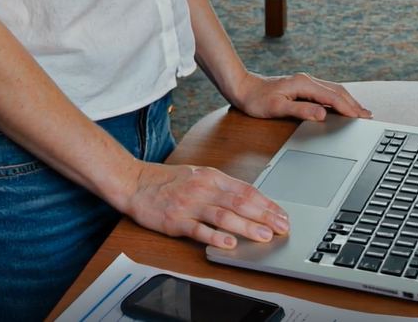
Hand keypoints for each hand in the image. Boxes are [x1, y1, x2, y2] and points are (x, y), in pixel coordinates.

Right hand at [123, 161, 290, 249]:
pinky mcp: (176, 220)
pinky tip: (228, 243)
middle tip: (282, 227)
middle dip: (264, 216)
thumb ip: (221, 187)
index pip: (246, 190)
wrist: (136, 182)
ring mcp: (190, 204)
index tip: (282, 214)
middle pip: (239, 202)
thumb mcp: (198, 175)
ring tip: (264, 236)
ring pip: (223, 215)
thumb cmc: (167, 180)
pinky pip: (198, 229)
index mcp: (211, 177)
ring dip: (246, 226)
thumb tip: (248, 199)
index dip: (266, 203)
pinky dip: (214, 236)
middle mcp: (203, 188)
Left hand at [230, 71, 371, 123]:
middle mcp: (307, 80)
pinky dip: (338, 98)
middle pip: (337, 91)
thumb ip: (300, 110)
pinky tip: (342, 105)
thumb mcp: (277, 108)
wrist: (243, 89)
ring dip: (348, 100)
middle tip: (368, 117)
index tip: (361, 118)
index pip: (332, 97)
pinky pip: (326, 91)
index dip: (348, 108)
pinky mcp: (303, 86)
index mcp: (303, 84)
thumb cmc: (257, 100)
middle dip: (353, 104)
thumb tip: (322, 114)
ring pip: (333, 90)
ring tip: (361, 112)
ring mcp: (305, 82)